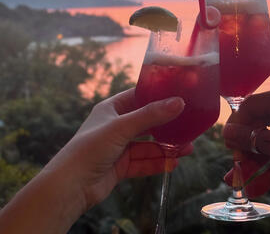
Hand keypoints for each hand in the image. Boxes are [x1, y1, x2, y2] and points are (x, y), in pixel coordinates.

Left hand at [44, 88, 191, 211]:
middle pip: (147, 122)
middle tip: (187, 125)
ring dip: (166, 147)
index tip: (178, 94)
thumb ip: (151, 115)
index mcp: (112, 109)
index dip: (157, 95)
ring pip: (148, 144)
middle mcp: (116, 126)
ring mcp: (119, 147)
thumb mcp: (122, 127)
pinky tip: (173, 163)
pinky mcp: (121, 166)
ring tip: (187, 149)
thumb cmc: (89, 148)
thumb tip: (178, 102)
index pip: (138, 96)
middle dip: (166, 126)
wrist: (69, 187)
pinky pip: (144, 161)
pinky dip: (158, 162)